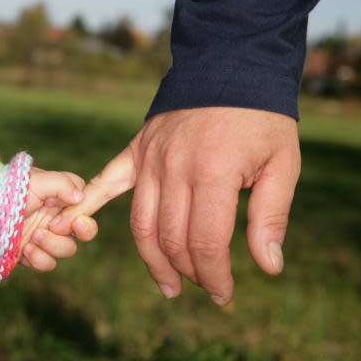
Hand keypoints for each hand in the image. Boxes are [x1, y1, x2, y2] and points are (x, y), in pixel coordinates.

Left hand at [19, 167, 97, 271]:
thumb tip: (80, 196)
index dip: (84, 211)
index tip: (73, 216)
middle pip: (84, 230)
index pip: (85, 202)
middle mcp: (55, 216)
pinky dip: (40, 259)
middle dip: (82, 231)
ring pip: (67, 249)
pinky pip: (47, 263)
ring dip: (54, 245)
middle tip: (63, 228)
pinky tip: (25, 250)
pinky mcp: (31, 253)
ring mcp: (44, 236)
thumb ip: (60, 184)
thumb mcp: (33, 181)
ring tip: (34, 237)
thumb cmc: (3, 190)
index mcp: (59, 195)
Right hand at [50, 107, 300, 305]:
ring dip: (154, 260)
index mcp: (213, 174)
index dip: (214, 275)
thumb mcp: (283, 164)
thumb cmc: (261, 119)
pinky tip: (77, 225)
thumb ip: (271, 216)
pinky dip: (91, 205)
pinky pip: (107, 182)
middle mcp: (173, 169)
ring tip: (170, 284)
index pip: (205, 243)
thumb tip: (268, 268)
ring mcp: (149, 159)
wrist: (229, 66)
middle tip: (208, 285)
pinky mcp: (136, 151)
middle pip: (171, 239)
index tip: (225, 293)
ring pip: (141, 224)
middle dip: (190, 272)